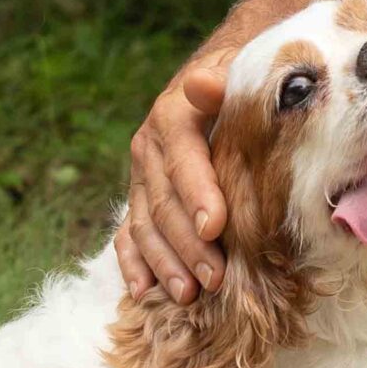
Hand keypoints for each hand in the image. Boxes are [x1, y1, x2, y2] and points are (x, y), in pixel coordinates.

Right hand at [116, 52, 234, 301]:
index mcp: (173, 116)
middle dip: (187, 244)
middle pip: (163, 202)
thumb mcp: (236, 73)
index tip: (215, 227)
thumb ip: (222, 83)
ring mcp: (140, 177)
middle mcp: (148, 148)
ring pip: (143, 226)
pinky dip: (134, 265)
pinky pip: (127, 236)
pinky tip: (143, 293)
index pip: (183, 158)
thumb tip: (203, 85)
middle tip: (214, 278)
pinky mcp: (137, 198)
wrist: (214, 82)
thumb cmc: (239, 84)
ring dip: (164, 263)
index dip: (198, 193)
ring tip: (187, 295)